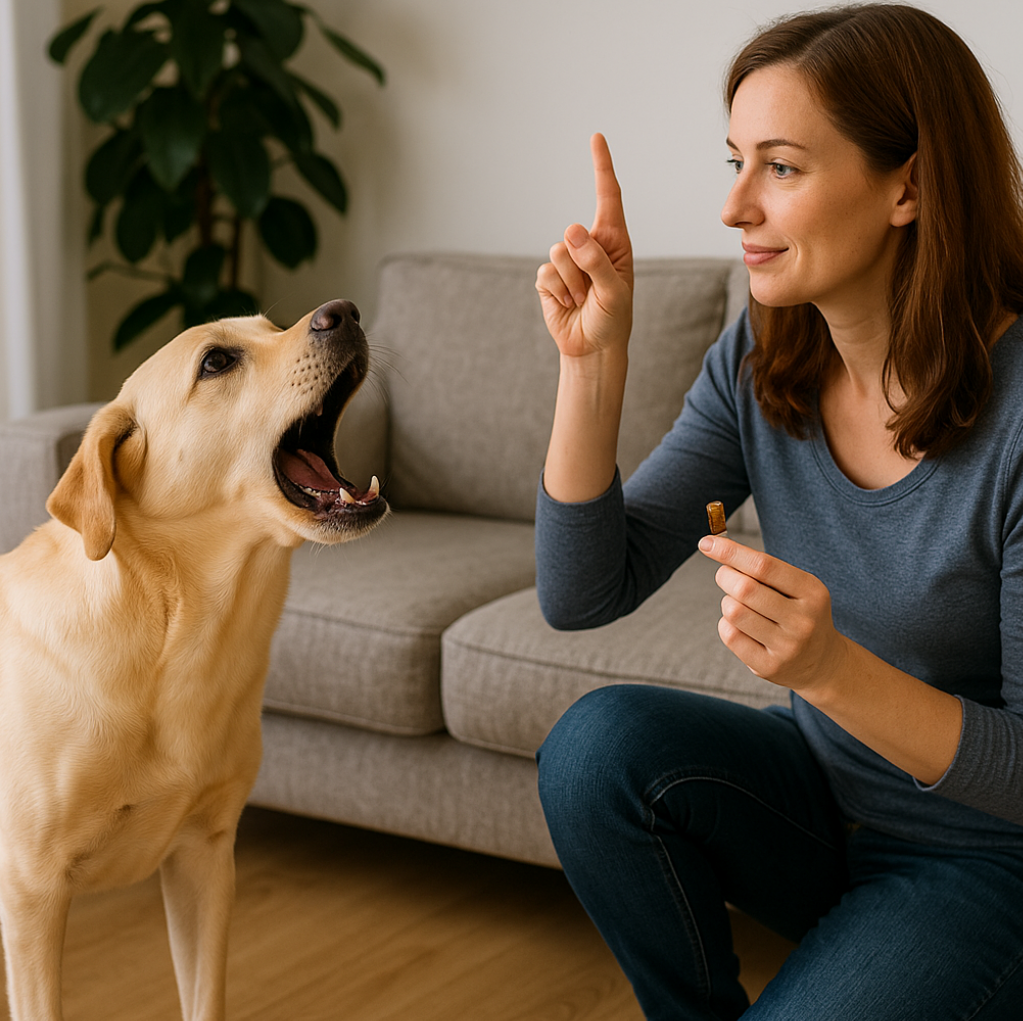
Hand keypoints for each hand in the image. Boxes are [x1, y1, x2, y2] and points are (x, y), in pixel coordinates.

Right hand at [535, 133, 634, 360]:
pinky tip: (568, 304)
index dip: (602, 167)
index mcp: (614, 241)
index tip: (597, 137)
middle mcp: (589, 245)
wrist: (592, 348)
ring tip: (583, 300)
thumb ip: (597, 261)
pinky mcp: (548, 278)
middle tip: (594, 292)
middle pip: (574, 235)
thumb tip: (571, 230)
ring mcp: (566, 260)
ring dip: (571, 283)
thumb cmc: (613, 318)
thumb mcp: (615, 291)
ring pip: (557, 253)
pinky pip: (545, 274)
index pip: (607, 197)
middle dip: (583, 265)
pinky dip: (558, 292)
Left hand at [698, 535, 847, 693]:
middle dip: (725, 576)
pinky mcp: (769, 667)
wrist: (821, 662)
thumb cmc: (799, 613)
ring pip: (733, 612)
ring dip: (727, 602)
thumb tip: (716, 547)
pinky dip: (726, 624)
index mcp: (811, 592)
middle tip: (725, 575)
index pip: (763, 565)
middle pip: (744, 589)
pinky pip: (730, 635)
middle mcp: (802, 620)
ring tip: (738, 604)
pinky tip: (740, 626)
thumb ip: (763, 570)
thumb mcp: (797, 587)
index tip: (707, 542)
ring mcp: (787, 647)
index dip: (730, 552)